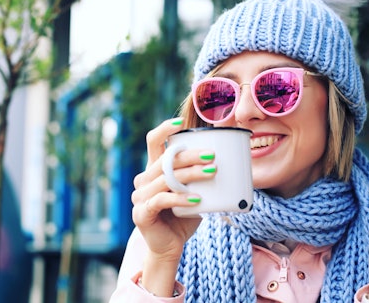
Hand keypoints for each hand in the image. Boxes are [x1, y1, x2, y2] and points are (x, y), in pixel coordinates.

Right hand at [130, 118, 214, 295]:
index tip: (181, 122)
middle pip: (165, 160)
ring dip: (190, 175)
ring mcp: (140, 196)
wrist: (170, 247)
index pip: (153, 141)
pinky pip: (161, 201)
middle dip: (190, 155)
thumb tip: (228, 159)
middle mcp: (143, 180)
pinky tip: (197, 199)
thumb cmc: (184, 215)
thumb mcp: (193, 191)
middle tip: (212, 156)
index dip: (164, 129)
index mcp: (153, 169)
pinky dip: (180, 198)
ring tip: (211, 173)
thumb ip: (199, 176)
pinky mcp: (141, 213)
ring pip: (166, 179)